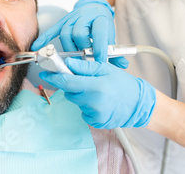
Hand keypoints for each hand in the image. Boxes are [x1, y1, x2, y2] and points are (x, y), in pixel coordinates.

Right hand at [32, 0, 127, 67]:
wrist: (93, 6)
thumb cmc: (101, 23)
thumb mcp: (110, 35)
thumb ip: (114, 52)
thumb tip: (122, 66)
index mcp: (100, 19)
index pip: (99, 34)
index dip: (100, 49)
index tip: (100, 62)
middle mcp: (84, 16)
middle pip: (79, 33)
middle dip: (82, 49)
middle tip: (85, 61)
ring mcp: (71, 17)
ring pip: (65, 34)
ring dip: (69, 48)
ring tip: (73, 58)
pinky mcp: (62, 21)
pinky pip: (52, 30)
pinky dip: (44, 39)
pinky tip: (38, 47)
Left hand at [39, 58, 155, 128]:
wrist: (139, 104)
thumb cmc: (123, 84)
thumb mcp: (105, 69)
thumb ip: (85, 67)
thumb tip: (67, 63)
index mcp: (97, 86)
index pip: (67, 82)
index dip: (53, 77)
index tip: (45, 73)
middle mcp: (94, 102)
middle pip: (69, 92)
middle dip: (71, 85)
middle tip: (83, 80)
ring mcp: (95, 114)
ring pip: (75, 101)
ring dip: (80, 95)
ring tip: (95, 90)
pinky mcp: (96, 122)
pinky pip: (82, 111)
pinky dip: (86, 105)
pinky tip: (98, 101)